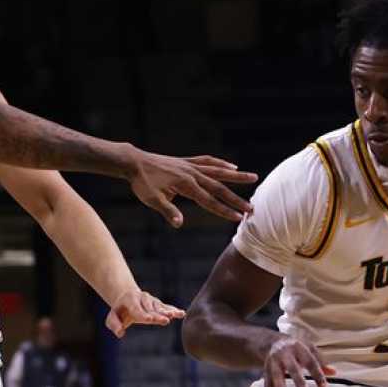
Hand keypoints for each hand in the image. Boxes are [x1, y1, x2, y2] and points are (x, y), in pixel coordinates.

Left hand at [105, 288, 184, 337]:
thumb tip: (120, 333)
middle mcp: (143, 298)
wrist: (128, 297)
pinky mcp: (159, 304)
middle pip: (151, 309)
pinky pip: (167, 307)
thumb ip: (114, 325)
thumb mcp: (112, 317)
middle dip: (158, 315)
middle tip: (165, 320)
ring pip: (160, 308)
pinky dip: (174, 310)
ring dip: (167, 312)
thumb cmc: (120, 311)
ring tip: (174, 315)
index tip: (150, 319)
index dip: (143, 315)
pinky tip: (181, 313)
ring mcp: (152, 301)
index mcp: (130, 300)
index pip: (137, 309)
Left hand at [127, 152, 256, 225]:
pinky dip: (221, 164)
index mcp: (186, 185)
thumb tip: (179, 224)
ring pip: (219, 171)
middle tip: (252, 208)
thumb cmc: (142, 183)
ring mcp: (191, 166)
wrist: (134, 162)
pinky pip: (208, 162)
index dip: (224, 211)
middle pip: (219, 187)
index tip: (238, 218)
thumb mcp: (152, 200)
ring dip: (236, 176)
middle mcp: (192, 174)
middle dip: (236, 199)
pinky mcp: (187, 161)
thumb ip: (167, 211)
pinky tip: (232, 166)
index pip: (209, 201)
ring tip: (253, 177)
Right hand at [263, 336, 334, 386]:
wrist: (272, 342)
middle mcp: (284, 354)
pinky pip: (267, 386)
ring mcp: (273, 362)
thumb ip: (321, 361)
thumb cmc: (296, 348)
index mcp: (298, 348)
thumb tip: (334, 373)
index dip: (317, 375)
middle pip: (292, 368)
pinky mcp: (265, 371)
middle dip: (298, 383)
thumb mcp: (309, 349)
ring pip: (275, 377)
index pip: (310, 362)